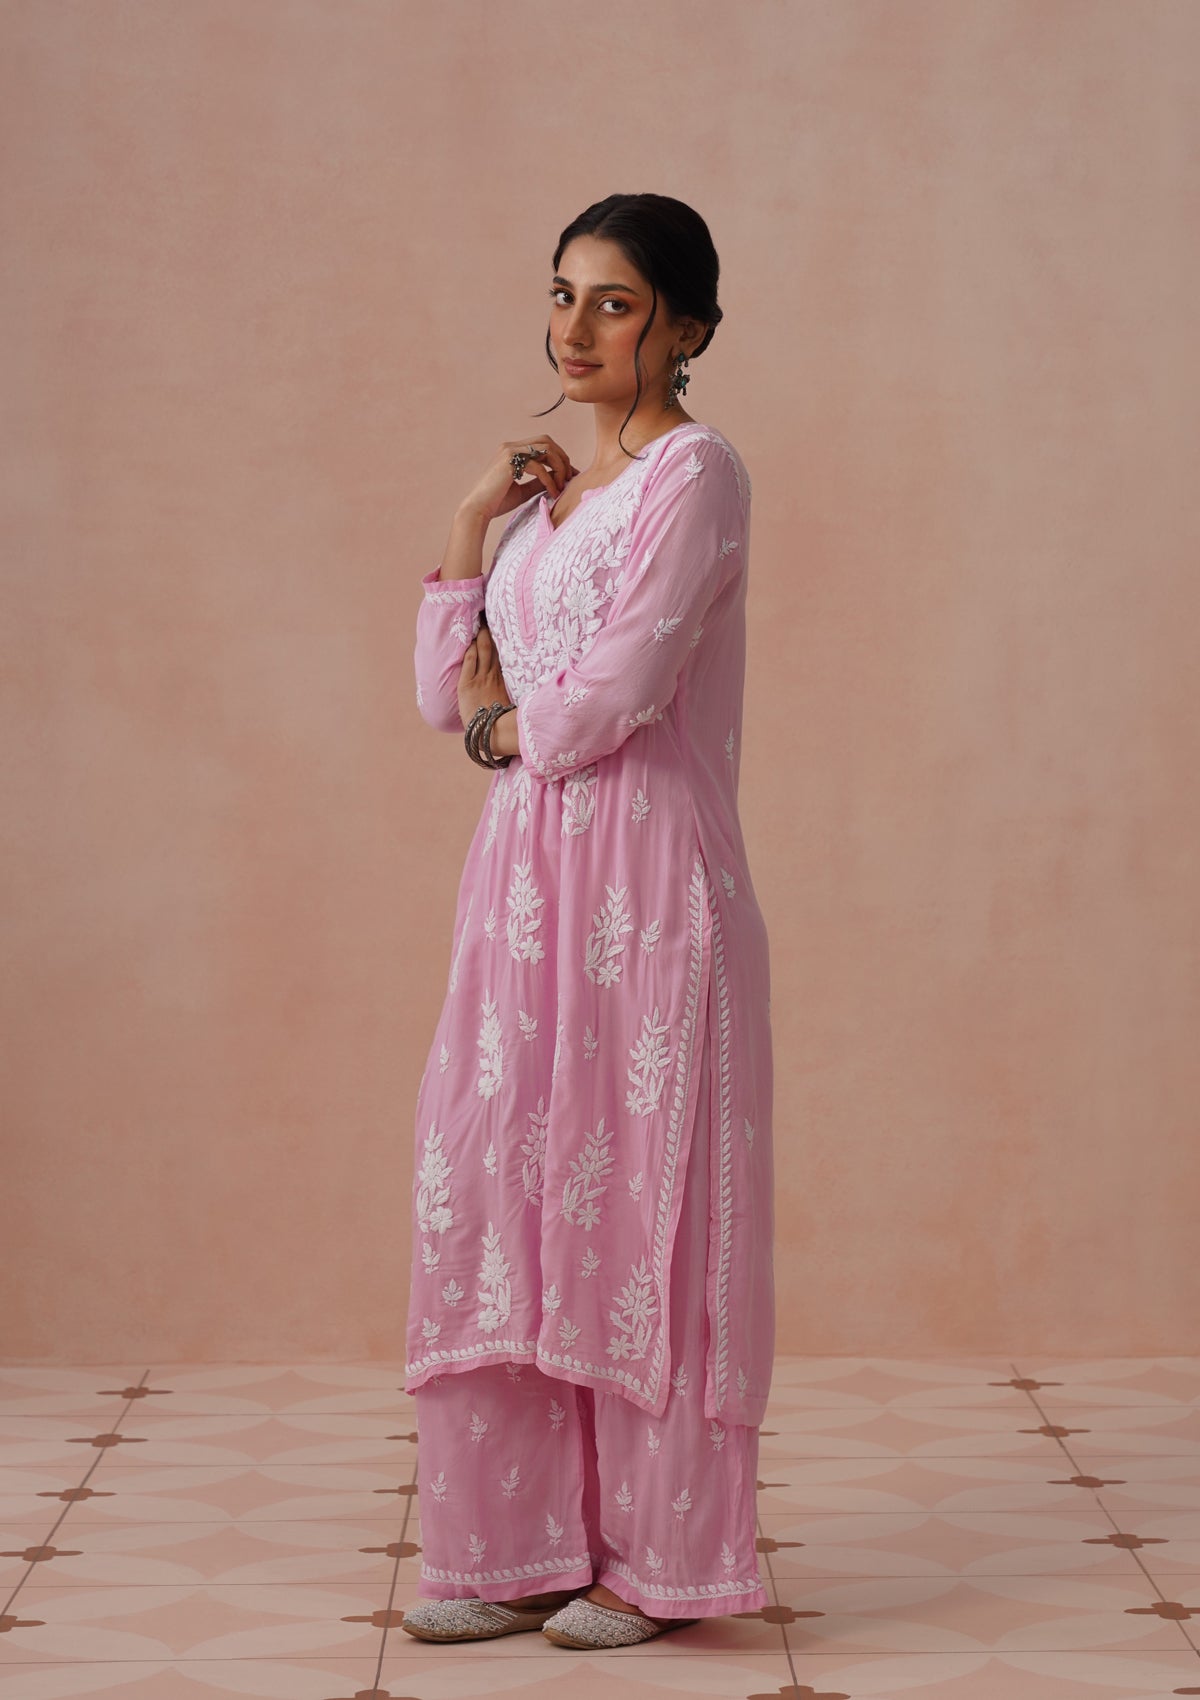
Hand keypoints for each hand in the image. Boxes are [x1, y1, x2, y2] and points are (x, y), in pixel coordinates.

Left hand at [457, 619, 511, 730]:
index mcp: (506, 680)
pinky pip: (470, 662)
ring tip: (479, 622)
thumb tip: (531, 686)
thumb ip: (515, 691)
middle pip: (494, 648)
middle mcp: (494, 675)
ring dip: (481, 636)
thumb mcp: (513, 704)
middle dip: (492, 632)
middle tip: (490, 615)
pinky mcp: (467, 684)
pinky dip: (470, 649)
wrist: (490, 734)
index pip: (505, 654)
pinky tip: (470, 640)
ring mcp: (481, 678)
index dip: (504, 640)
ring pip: (483, 651)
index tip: (505, 626)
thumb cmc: (502, 723)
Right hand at [458, 436, 578, 524]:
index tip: (570, 475)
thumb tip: (558, 479)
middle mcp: (511, 447)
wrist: (478, 509)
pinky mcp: (510, 461)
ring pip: (546, 449)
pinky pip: (539, 467)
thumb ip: (539, 482)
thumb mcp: (523, 490)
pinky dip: (549, 480)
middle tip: (570, 478)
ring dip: (559, 467)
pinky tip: (553, 493)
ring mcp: (510, 451)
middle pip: (547, 441)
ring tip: (562, 486)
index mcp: (512, 451)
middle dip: (562, 458)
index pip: (542, 444)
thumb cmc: (497, 502)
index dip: (559, 457)